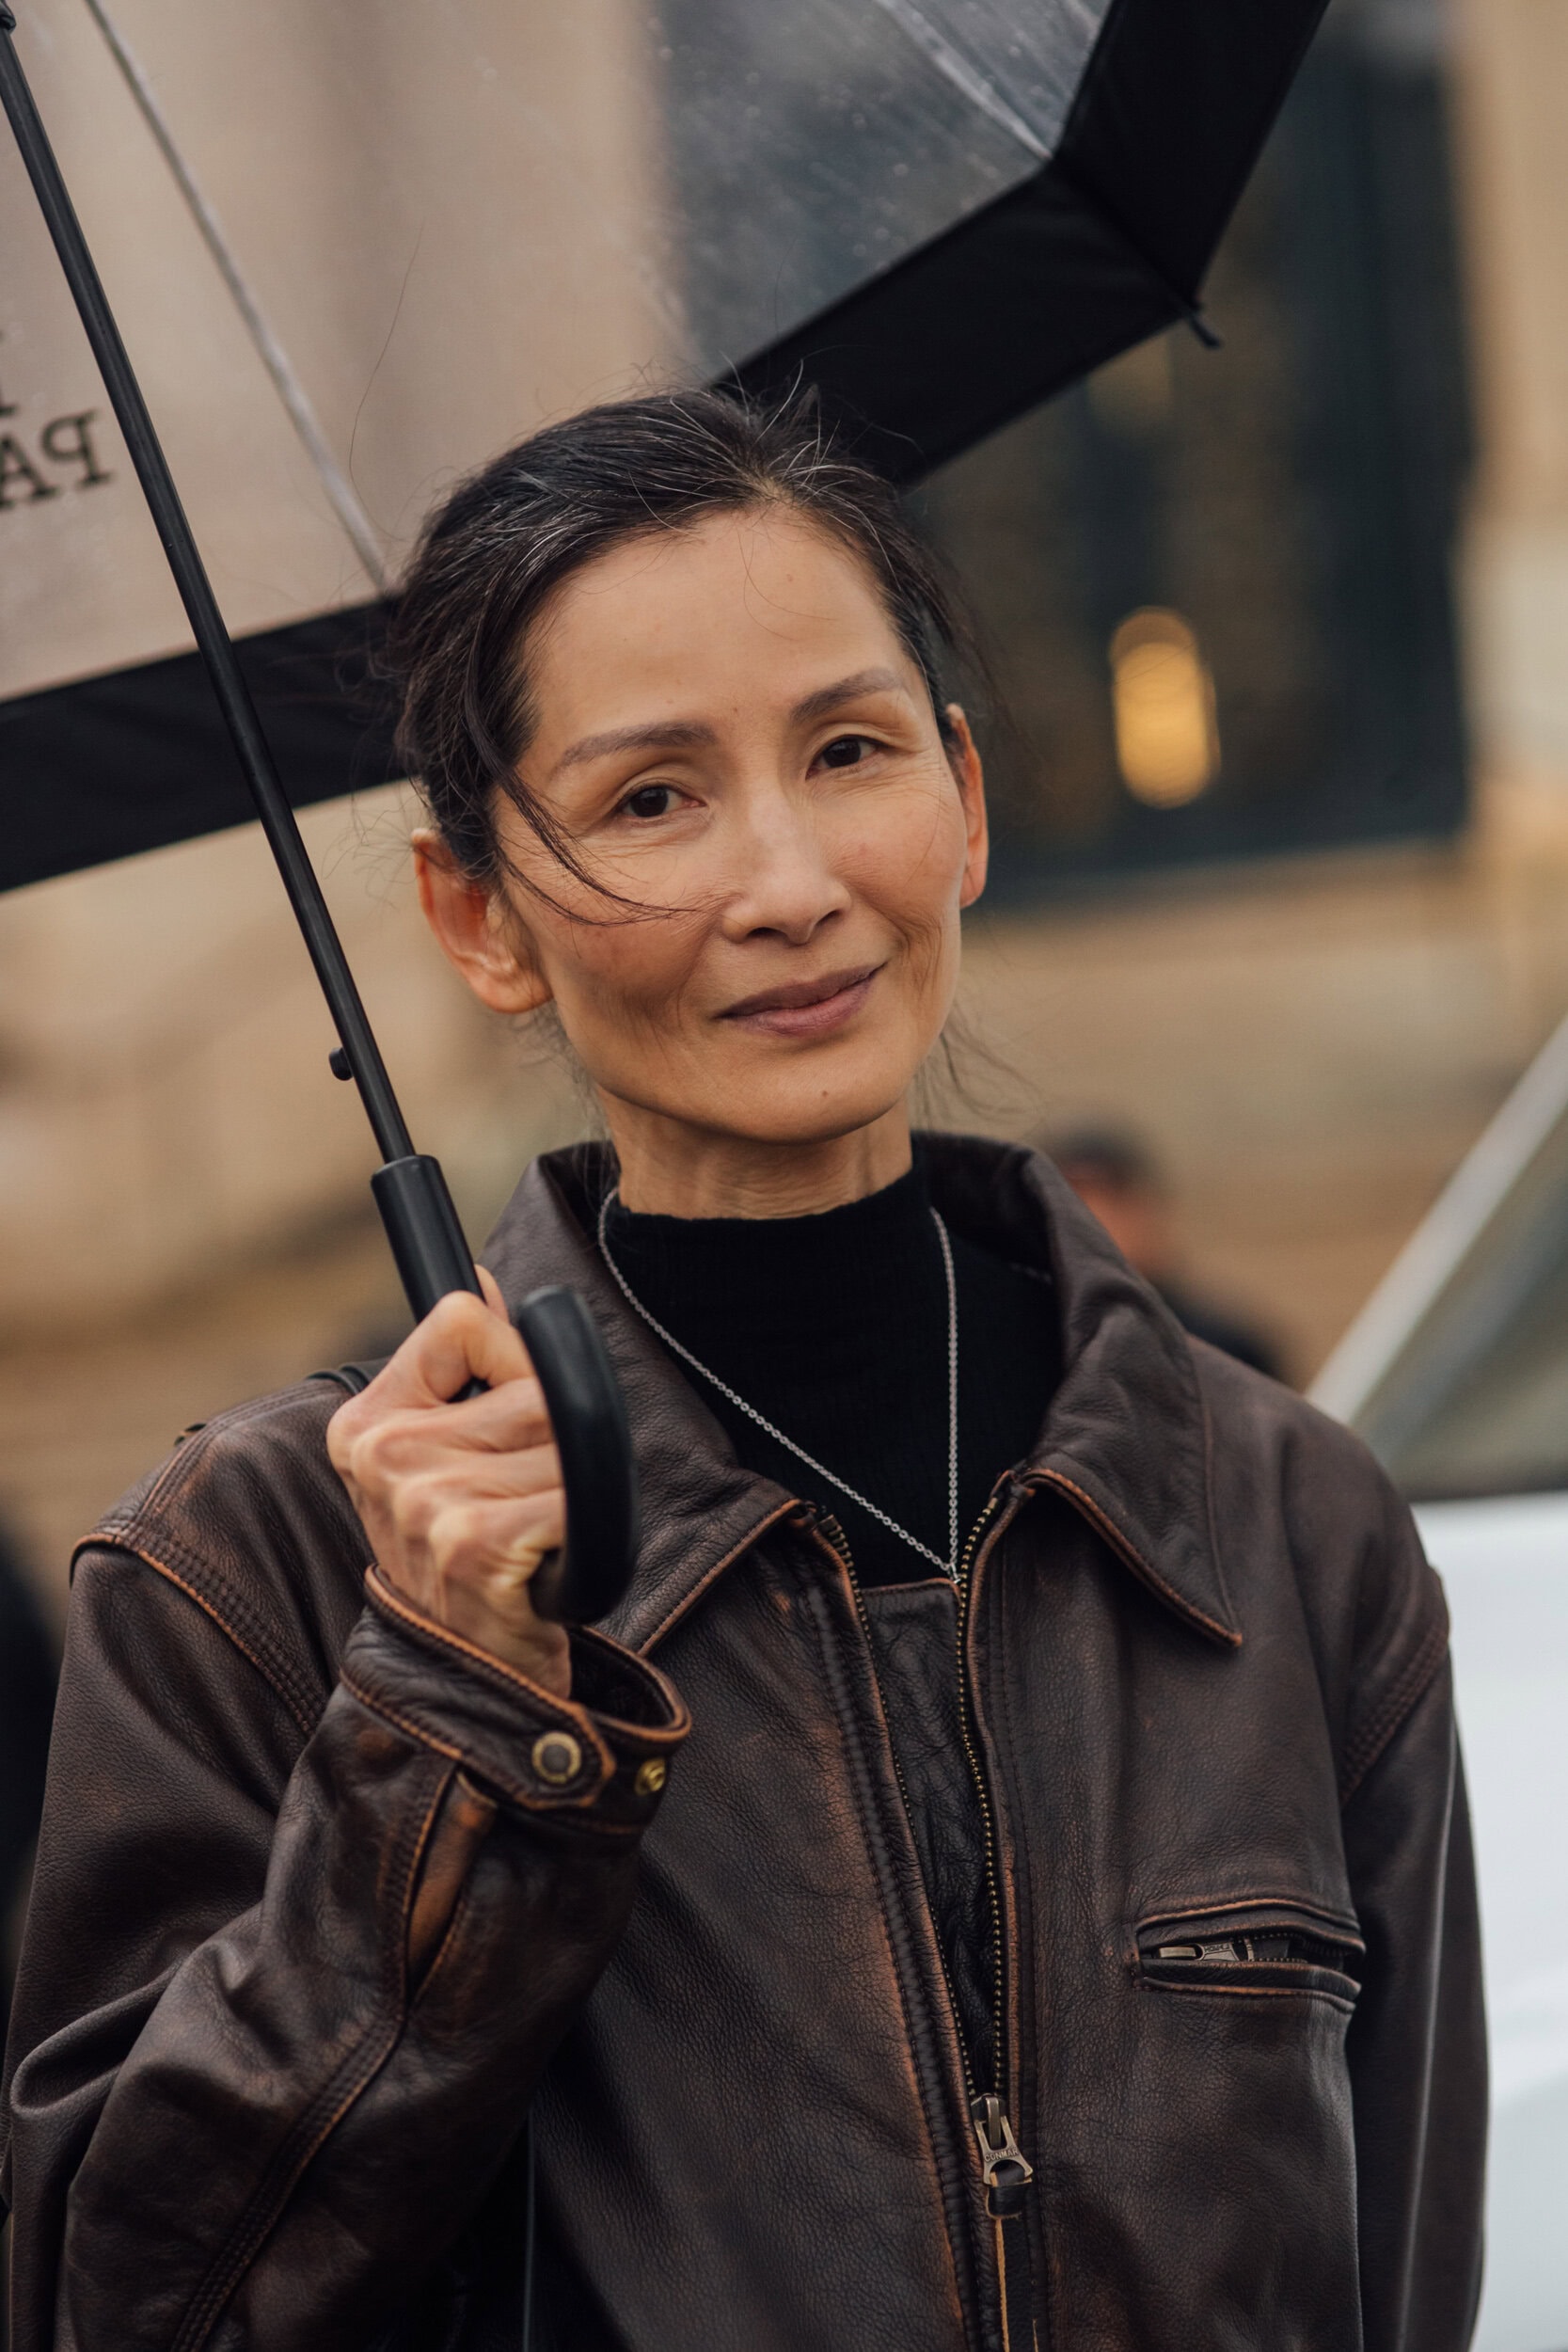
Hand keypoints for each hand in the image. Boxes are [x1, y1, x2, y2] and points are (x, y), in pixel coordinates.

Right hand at [327, 1271, 570, 1696]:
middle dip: (558, 1441)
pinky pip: (578, 1494)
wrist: (465, 1685)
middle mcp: (385, 1456)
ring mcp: (427, 1500)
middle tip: (529, 1501)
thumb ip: (457, 1369)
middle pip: (534, 1384)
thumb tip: (485, 1283)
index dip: (513, 1361)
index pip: (462, 1321)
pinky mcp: (477, 1542)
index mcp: (364, 1425)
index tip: (507, 1421)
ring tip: (537, 1536)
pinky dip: (587, 1529)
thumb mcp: (434, 1462)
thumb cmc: (463, 1564)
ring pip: (566, 1438)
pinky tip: (547, 1565)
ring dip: (574, 1491)